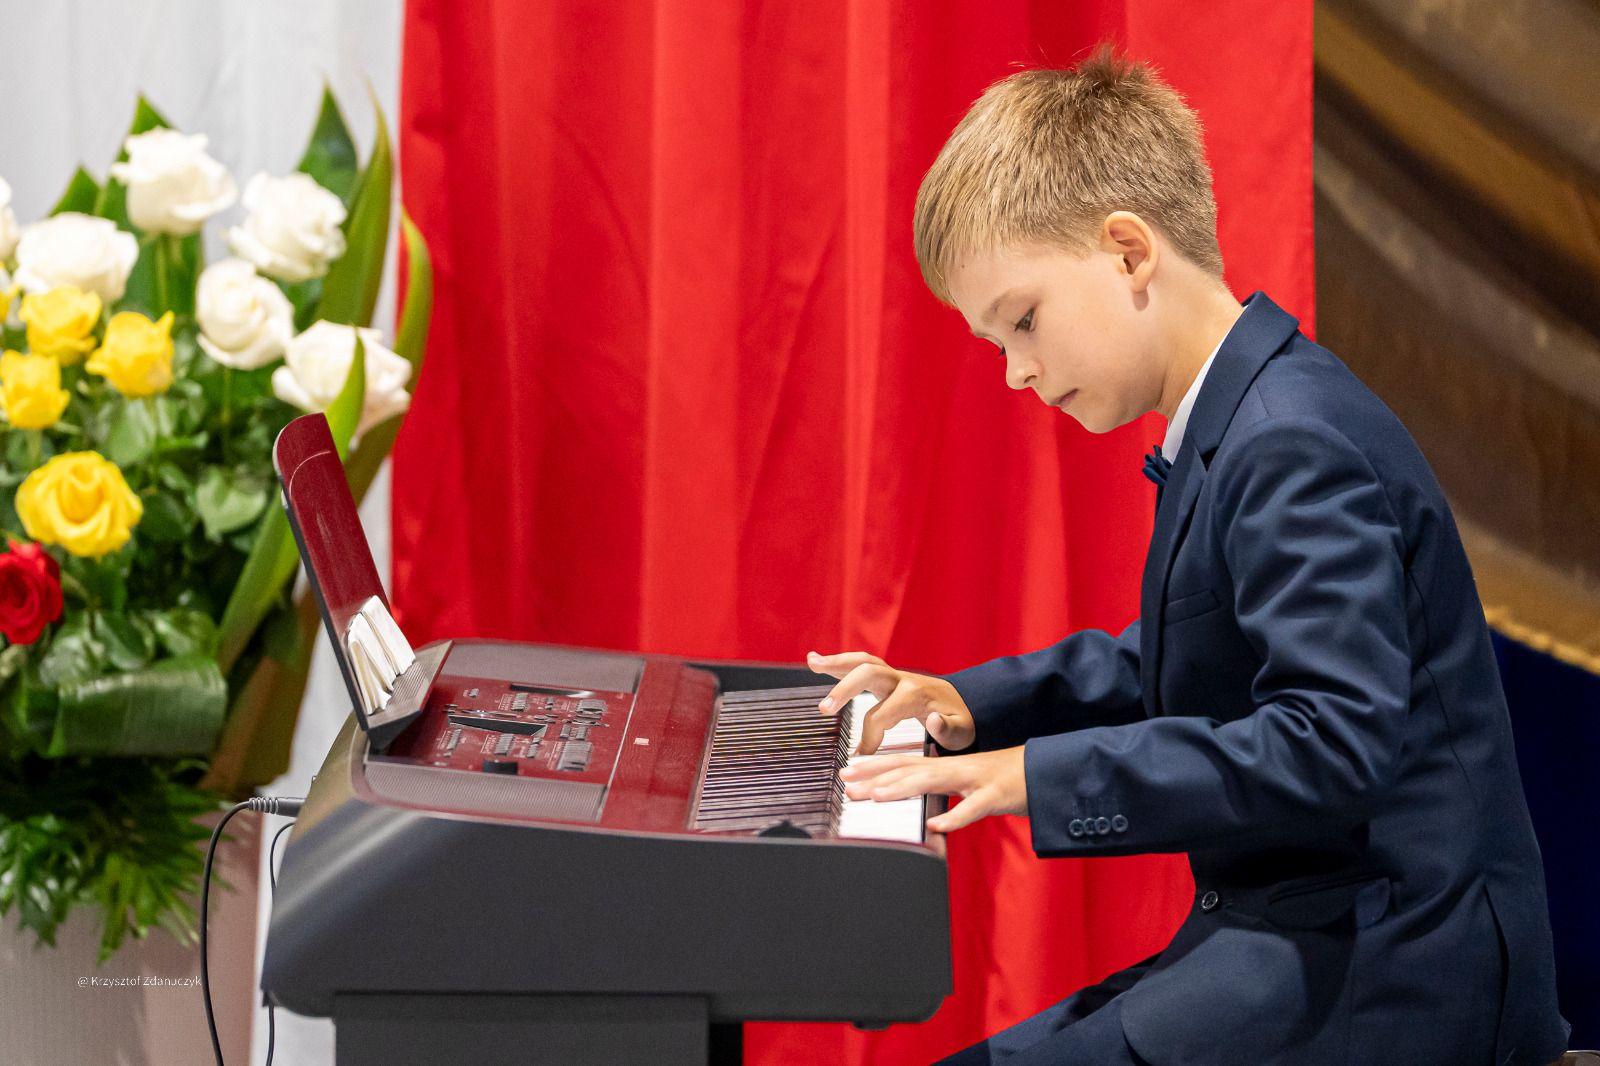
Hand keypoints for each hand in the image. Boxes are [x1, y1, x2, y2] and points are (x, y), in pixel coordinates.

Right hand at [807, 650, 976, 754]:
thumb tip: (933, 720)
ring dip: (837, 663)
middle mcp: (902, 680)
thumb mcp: (961, 731)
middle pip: (868, 674)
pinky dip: (839, 662)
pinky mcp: (886, 676)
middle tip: (825, 708)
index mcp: (916, 695)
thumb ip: (948, 729)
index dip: (869, 736)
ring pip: (863, 662)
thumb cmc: (960, 721)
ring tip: (813, 663)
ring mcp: (893, 675)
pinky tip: (815, 661)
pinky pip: (861, 664)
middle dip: (845, 689)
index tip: (861, 756)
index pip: (882, 714)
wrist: (965, 702)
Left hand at [840, 747, 1026, 833]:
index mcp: (946, 766)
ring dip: (904, 788)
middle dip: (876, 775)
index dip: (873, 766)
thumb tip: (907, 788)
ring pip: (934, 781)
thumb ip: (937, 783)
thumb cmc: (1001, 780)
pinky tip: (935, 824)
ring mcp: (975, 780)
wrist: (1044, 772)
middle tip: (847, 782)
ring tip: (877, 796)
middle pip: (910, 769)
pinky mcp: (995, 796)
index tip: (846, 771)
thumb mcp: (963, 780)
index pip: (903, 763)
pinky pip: (973, 808)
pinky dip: (954, 816)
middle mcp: (955, 768)